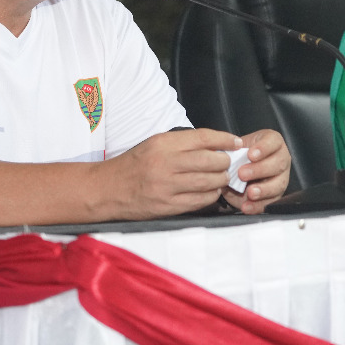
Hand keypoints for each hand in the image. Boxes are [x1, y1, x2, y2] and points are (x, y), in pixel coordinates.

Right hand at [104, 128, 240, 219]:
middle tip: (227, 163)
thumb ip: (181, 144)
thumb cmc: (133, 165)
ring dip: (221, 180)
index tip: (236, 142)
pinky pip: (201, 200)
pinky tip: (210, 191)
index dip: (225, 139)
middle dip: (225, 162)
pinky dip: (211, 195)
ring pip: (209, 182)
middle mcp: (166, 163)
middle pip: (211, 160)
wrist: (108, 189)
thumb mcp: (154, 144)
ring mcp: (167, 187)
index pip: (203, 138)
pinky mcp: (168, 206)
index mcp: (163, 144)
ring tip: (221, 178)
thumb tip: (214, 146)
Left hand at [220, 128, 290, 214]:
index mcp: (272, 142)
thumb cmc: (239, 156)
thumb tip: (221, 155)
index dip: (263, 148)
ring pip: (278, 184)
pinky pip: (271, 202)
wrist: (237, 173)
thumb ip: (231, 152)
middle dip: (259, 170)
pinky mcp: (277, 195)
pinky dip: (258, 206)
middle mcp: (281, 158)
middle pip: (277, 163)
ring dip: (263, 189)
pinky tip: (247, 206)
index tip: (250, 155)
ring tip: (250, 193)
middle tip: (242, 174)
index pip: (273, 142)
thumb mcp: (235, 149)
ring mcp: (281, 177)